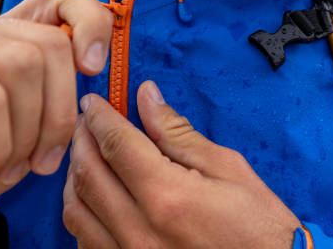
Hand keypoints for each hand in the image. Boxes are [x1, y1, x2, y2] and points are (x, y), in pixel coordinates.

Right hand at [0, 0, 112, 236]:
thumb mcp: (25, 134)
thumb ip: (56, 99)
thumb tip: (94, 67)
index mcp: (2, 38)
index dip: (91, 21)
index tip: (94, 69)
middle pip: (48, 45)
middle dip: (59, 113)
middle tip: (43, 160)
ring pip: (19, 67)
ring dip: (26, 136)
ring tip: (7, 169)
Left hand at [63, 81, 300, 248]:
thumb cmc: (257, 224)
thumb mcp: (226, 167)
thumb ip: (177, 132)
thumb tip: (146, 98)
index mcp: (168, 197)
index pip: (116, 144)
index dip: (100, 117)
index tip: (94, 103)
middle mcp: (140, 231)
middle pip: (88, 174)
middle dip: (82, 140)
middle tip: (88, 122)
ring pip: (77, 212)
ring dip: (75, 176)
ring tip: (87, 154)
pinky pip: (85, 242)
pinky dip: (83, 213)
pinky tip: (96, 197)